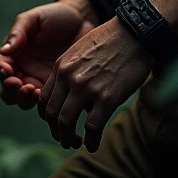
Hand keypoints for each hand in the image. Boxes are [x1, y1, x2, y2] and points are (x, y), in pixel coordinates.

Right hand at [0, 0, 95, 110]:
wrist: (83, 20)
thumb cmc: (56, 16)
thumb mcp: (34, 18)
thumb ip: (18, 32)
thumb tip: (5, 51)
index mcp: (14, 53)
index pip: (0, 67)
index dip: (1, 72)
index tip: (9, 72)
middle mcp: (23, 70)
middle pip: (8, 90)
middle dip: (11, 91)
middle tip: (21, 85)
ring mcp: (38, 81)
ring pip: (24, 101)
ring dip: (25, 99)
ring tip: (33, 91)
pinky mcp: (55, 89)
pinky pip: (45, 103)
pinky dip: (44, 104)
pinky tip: (50, 95)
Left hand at [38, 17, 151, 151]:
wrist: (134, 33)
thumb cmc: (110, 40)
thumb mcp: (80, 50)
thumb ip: (70, 71)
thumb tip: (70, 96)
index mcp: (61, 65)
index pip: (43, 98)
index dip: (47, 116)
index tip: (55, 123)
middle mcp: (69, 77)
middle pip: (52, 114)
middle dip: (56, 131)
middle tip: (64, 138)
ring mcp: (86, 88)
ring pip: (67, 123)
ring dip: (68, 138)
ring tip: (76, 143)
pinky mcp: (106, 98)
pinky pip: (92, 128)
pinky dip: (91, 141)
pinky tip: (93, 145)